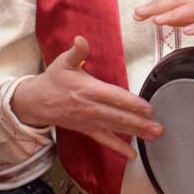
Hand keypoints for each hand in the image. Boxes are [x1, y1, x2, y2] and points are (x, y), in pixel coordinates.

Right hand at [10, 36, 161, 158]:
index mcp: (88, 89)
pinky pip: (104, 140)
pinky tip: (132, 154)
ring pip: (116, 128)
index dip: (131, 103)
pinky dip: (118, 148)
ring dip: (136, 133)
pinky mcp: (87, 129)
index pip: (114, 97)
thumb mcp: (62, 62)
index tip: (147, 108)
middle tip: (158, 127)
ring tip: (154, 136)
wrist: (35, 102)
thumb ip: (76, 52)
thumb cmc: (53, 80)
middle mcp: (91, 107)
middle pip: (118, 116)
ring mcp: (89, 120)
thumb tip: (80, 39)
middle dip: (139, 122)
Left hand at [134, 0, 193, 63]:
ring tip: (157, 21)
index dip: (155, 6)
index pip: (174, 2)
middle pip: (179, 1)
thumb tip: (166, 19)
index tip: (136, 14)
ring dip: (175, 14)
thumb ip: (188, 19)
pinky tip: (188, 32)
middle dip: (157, 7)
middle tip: (138, 14)